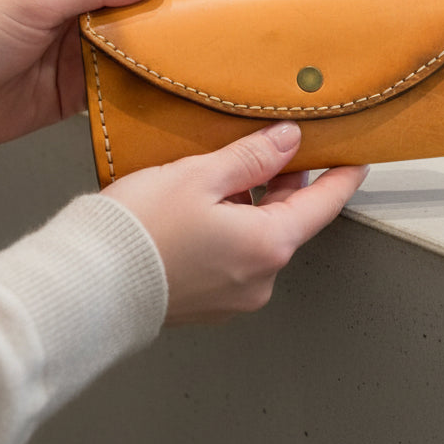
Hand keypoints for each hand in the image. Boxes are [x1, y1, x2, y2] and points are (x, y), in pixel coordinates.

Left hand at [0, 0, 247, 147]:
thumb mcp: (34, 0)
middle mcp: (88, 6)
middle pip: (155, 5)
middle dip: (198, 9)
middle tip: (242, 19)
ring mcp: (89, 48)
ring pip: (148, 46)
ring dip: (180, 51)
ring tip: (223, 58)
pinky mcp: (85, 87)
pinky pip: (130, 83)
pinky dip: (155, 87)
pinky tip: (183, 93)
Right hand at [102, 122, 369, 324]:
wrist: (87, 282)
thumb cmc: (138, 231)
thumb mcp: (200, 175)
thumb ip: (252, 157)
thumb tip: (287, 141)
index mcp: (268, 245)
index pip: (324, 205)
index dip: (342, 177)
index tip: (356, 160)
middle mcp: (259, 278)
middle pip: (289, 220)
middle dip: (284, 183)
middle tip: (274, 146)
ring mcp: (234, 296)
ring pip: (259, 237)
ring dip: (251, 204)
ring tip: (219, 172)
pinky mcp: (208, 302)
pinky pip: (234, 257)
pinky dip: (230, 228)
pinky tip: (201, 206)